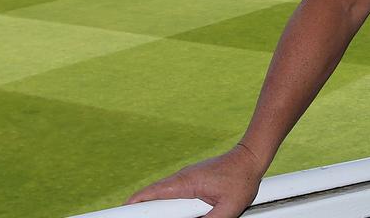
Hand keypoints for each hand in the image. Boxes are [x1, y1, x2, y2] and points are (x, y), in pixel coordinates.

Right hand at [126, 143, 265, 217]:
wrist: (251, 158)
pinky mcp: (189, 183)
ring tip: (145, 216)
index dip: (132, 206)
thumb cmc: (242, 179)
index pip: (148, 195)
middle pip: (149, 197)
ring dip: (154, 209)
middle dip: (140, 210)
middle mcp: (179, 179)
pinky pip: (170, 195)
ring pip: (159, 196)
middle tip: (129, 217)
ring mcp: (183, 180)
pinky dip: (165, 205)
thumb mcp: (229, 208)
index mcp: (184, 183)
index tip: (118, 212)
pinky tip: (174, 214)